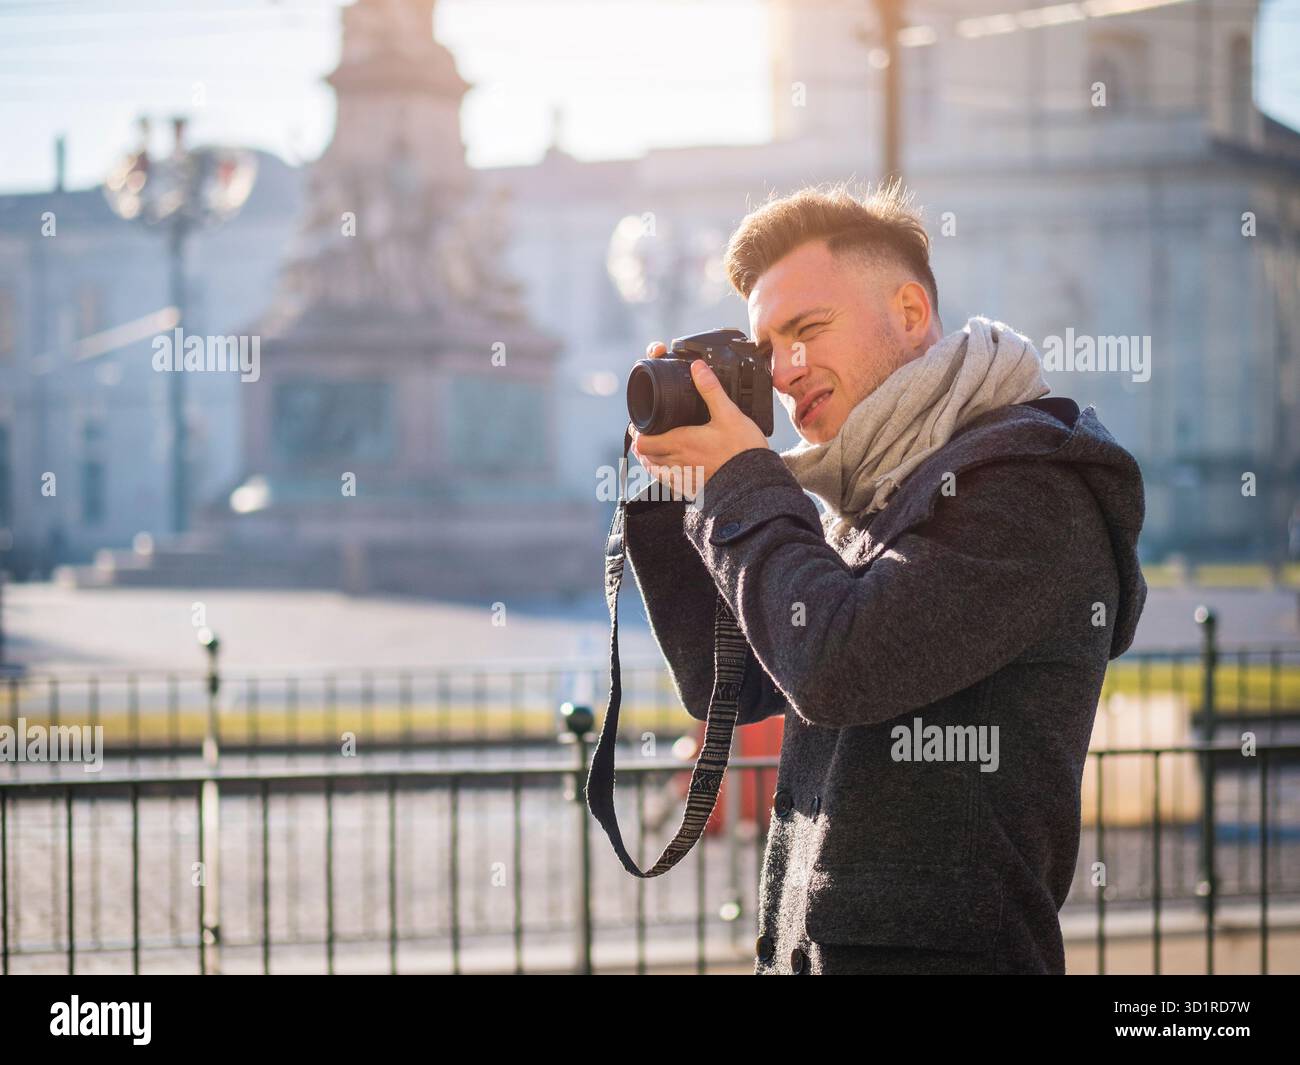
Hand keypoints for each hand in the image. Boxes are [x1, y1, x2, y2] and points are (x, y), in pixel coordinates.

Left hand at [630, 340, 767, 499]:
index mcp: (680, 442)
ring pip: (655, 470)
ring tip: (653, 448)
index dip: (637, 432)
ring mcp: (683, 478)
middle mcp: (677, 462)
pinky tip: (670, 467)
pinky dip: (662, 473)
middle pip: (645, 455)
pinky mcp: (691, 488)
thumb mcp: (729, 415)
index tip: (640, 424)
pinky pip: (668, 482)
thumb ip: (711, 390)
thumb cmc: (742, 450)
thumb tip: (698, 368)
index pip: (643, 441)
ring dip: (650, 458)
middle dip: (643, 442)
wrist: (754, 482)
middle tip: (646, 432)